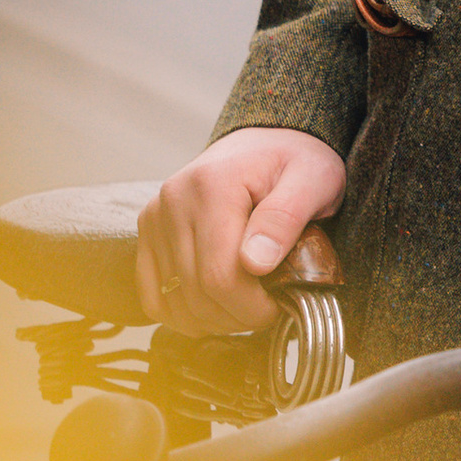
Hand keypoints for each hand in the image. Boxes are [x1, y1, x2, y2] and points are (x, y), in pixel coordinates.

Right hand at [138, 128, 347, 333]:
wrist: (264, 142)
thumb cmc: (294, 162)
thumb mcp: (312, 180)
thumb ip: (285, 217)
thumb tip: (255, 263)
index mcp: (213, 186)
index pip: (221, 276)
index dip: (252, 308)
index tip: (279, 305)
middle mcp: (173, 200)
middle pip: (196, 294)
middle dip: (237, 316)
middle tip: (267, 308)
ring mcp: (155, 216)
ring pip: (172, 301)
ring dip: (211, 319)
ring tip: (244, 304)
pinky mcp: (147, 231)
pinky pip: (151, 295)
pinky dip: (181, 314)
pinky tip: (212, 308)